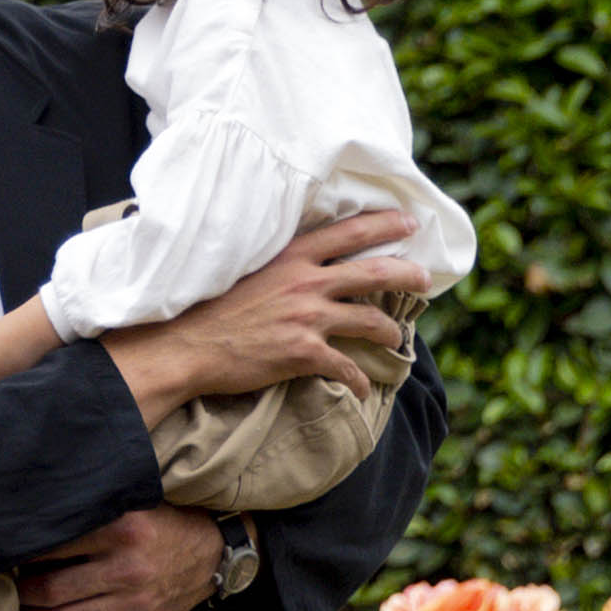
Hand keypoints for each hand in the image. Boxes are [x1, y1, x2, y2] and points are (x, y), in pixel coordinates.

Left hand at [14, 506, 219, 610]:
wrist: (213, 553)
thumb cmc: (163, 523)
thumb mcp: (131, 505)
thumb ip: (91, 512)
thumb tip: (35, 522)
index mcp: (122, 529)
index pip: (55, 545)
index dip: (22, 553)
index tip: (0, 553)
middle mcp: (126, 568)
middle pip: (52, 590)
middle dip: (18, 592)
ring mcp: (132, 602)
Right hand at [98, 208, 425, 425]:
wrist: (185, 345)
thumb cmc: (206, 307)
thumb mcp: (244, 267)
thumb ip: (278, 262)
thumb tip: (297, 262)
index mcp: (292, 255)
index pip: (350, 231)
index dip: (385, 224)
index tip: (408, 221)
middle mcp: (307, 281)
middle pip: (375, 271)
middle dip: (408, 273)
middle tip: (425, 279)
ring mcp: (307, 317)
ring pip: (370, 320)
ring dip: (390, 329)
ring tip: (397, 336)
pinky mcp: (303, 352)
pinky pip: (346, 367)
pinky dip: (359, 380)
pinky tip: (363, 389)